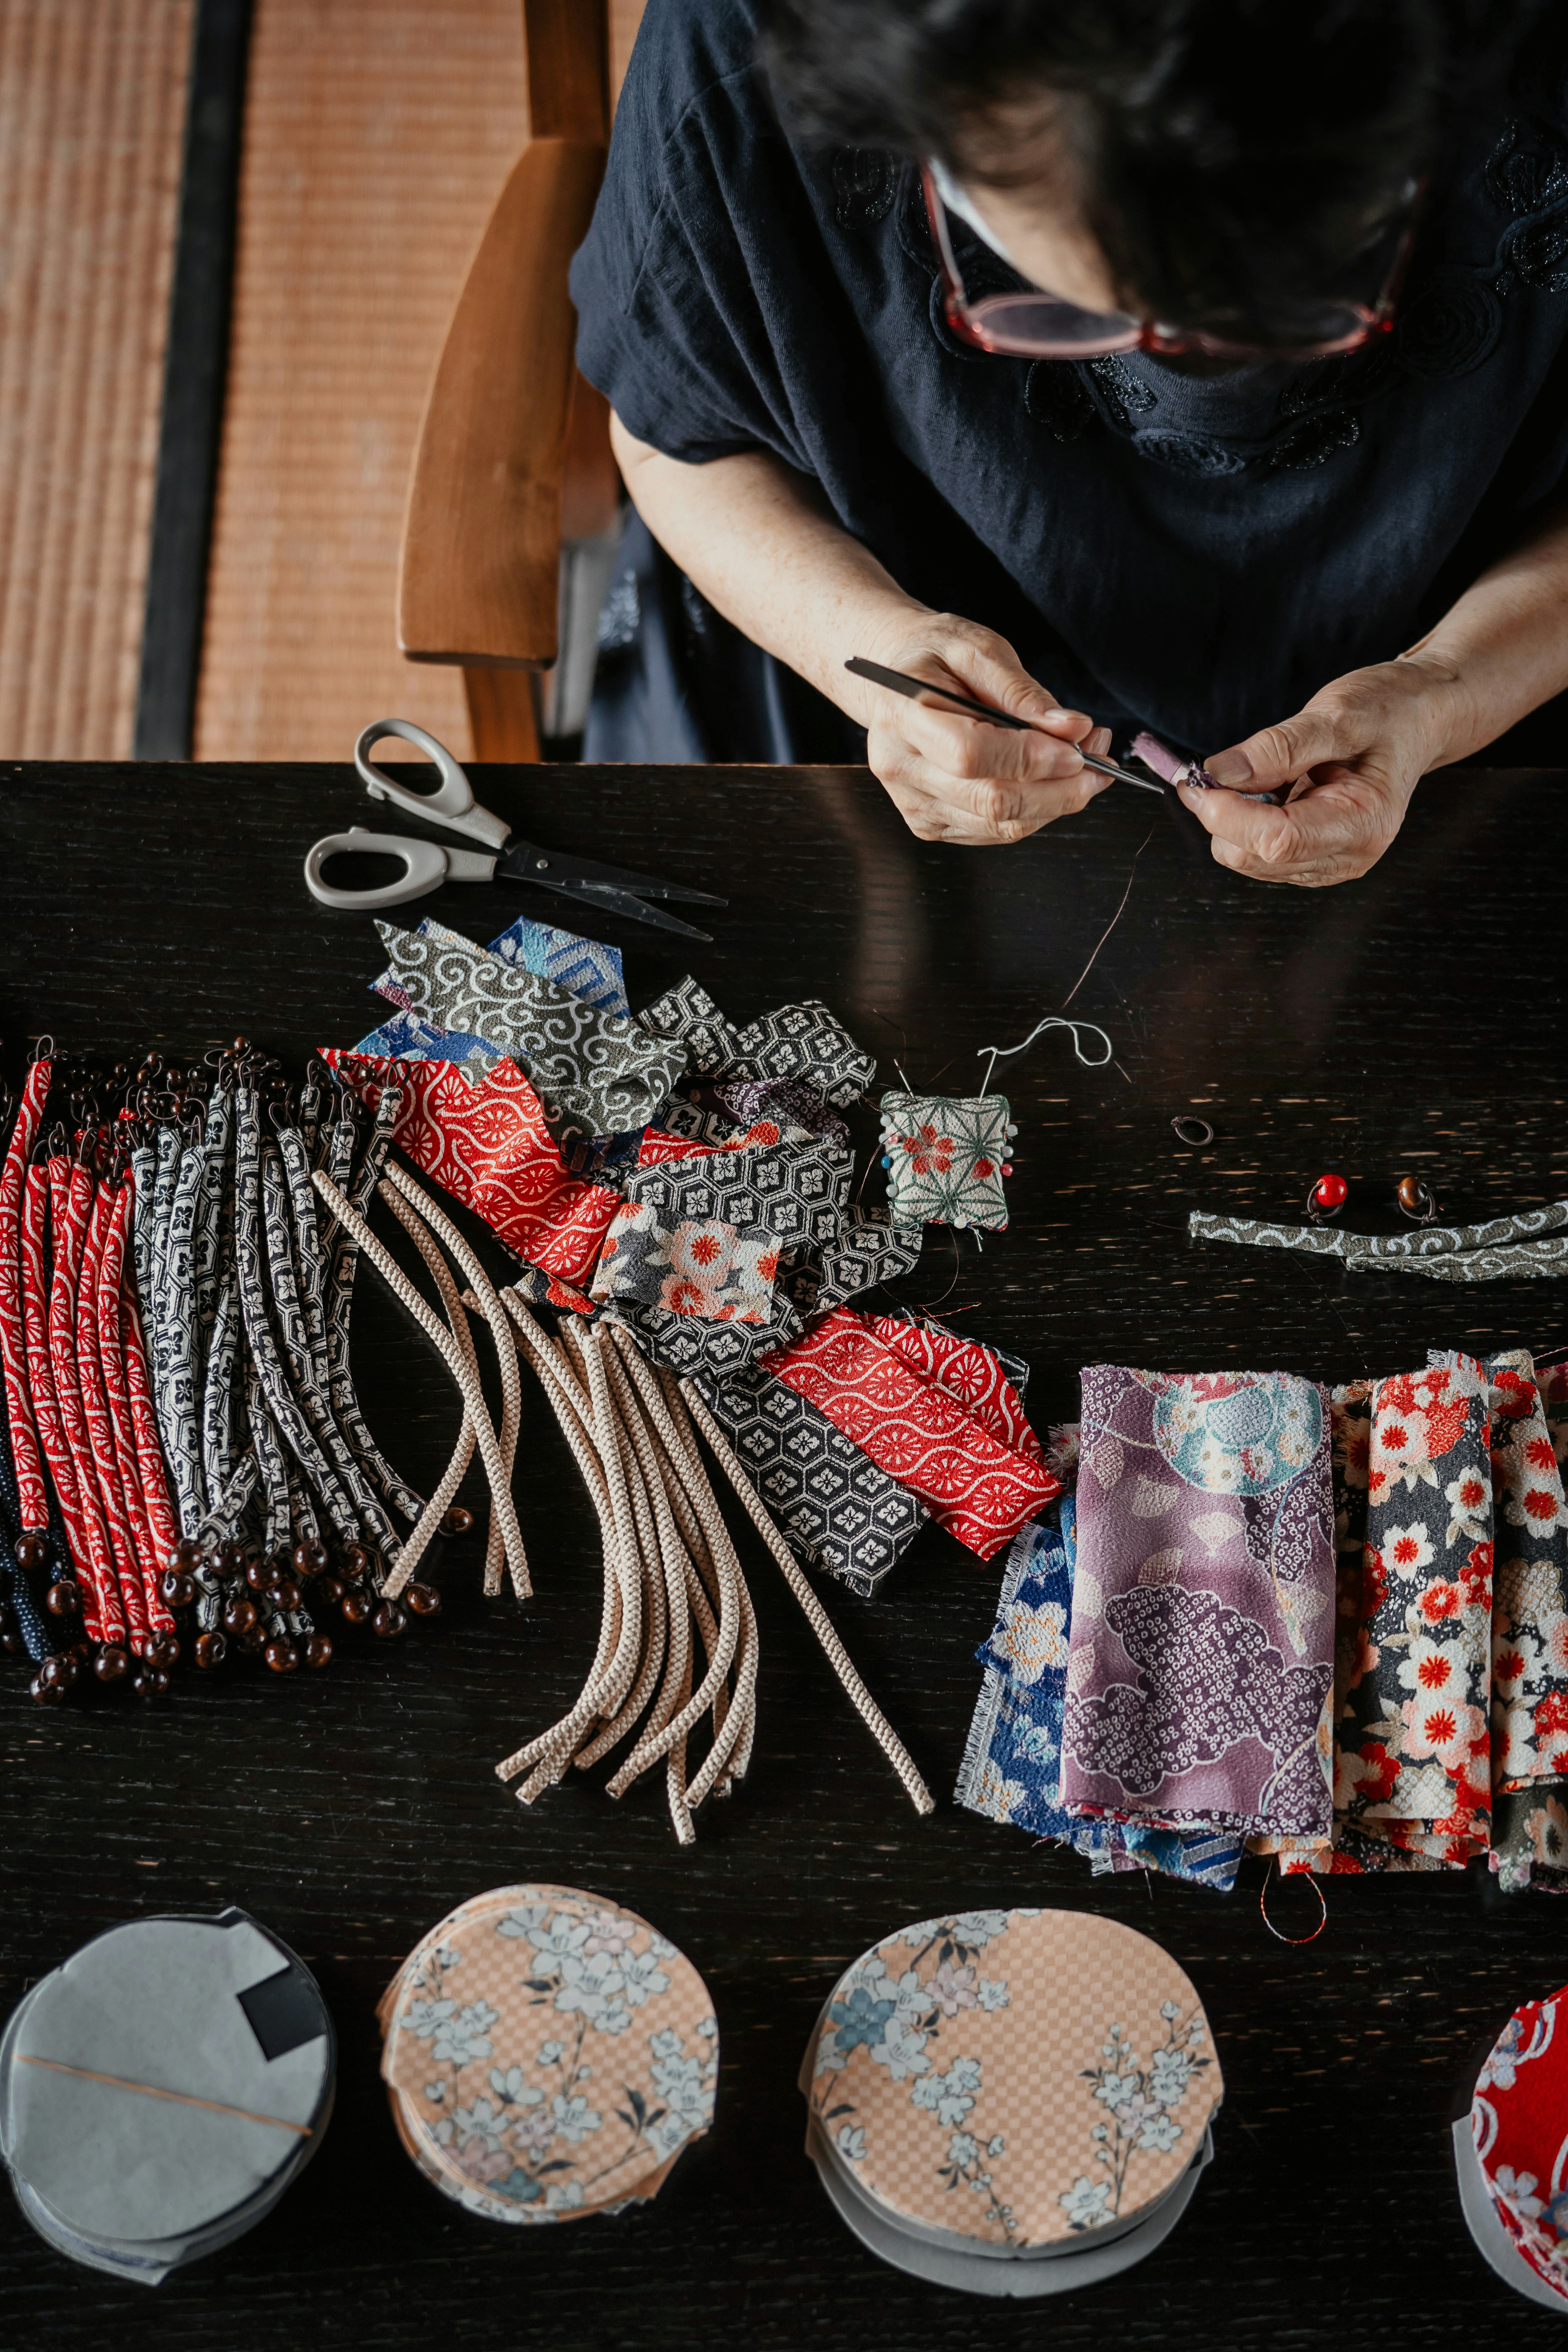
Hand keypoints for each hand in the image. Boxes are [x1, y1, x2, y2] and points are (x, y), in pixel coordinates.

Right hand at [846, 613, 1112, 844]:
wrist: (894, 683)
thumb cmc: (936, 658)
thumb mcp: (978, 648)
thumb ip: (1022, 691)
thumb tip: (1071, 729)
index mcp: (904, 715)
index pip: (971, 755)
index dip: (1031, 758)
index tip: (1078, 746)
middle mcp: (901, 767)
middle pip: (991, 801)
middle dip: (1060, 787)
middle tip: (1100, 757)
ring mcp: (914, 803)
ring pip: (1000, 825)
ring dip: (1057, 801)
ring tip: (1086, 761)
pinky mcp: (929, 824)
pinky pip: (996, 831)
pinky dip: (1036, 810)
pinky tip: (1053, 780)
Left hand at [1181, 655, 1463, 887]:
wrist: (1419, 718)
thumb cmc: (1390, 712)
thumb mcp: (1338, 714)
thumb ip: (1278, 747)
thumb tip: (1220, 772)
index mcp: (1363, 823)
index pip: (1276, 840)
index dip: (1227, 813)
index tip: (1200, 778)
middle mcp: (1347, 855)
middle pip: (1253, 856)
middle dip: (1224, 814)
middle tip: (1221, 767)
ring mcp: (1328, 862)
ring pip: (1247, 858)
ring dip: (1233, 817)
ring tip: (1263, 773)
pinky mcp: (1311, 858)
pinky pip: (1256, 852)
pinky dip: (1245, 820)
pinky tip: (1270, 789)